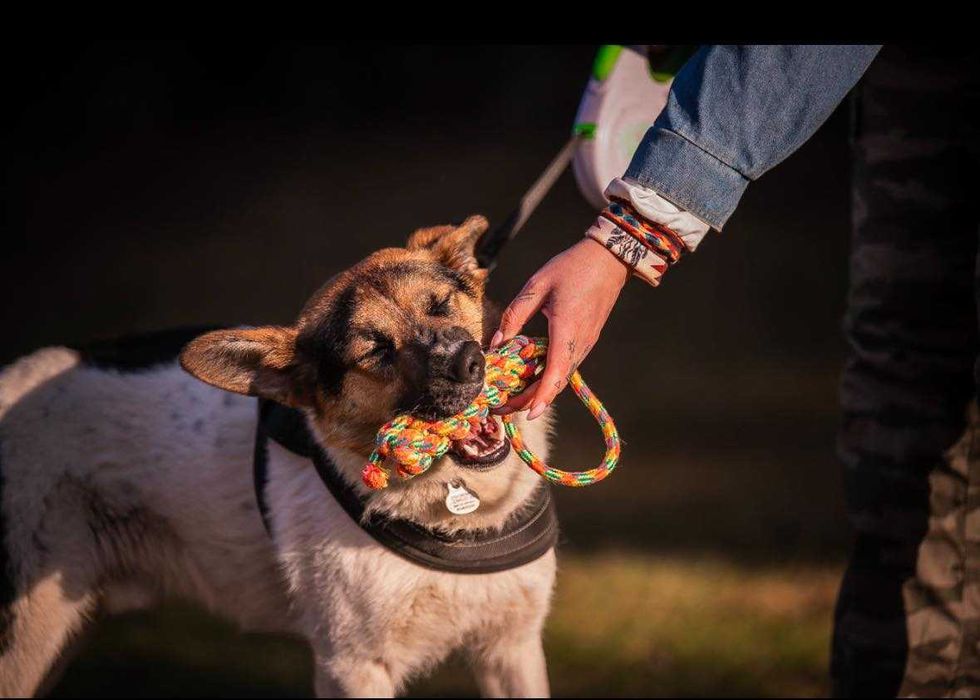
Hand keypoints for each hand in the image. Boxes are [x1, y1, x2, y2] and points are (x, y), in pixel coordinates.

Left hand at [490, 237, 629, 418]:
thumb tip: (497, 344)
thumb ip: (515, 315)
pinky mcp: (587, 340)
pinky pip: (566, 365)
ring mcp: (586, 343)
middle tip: (502, 407)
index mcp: (567, 329)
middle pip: (556, 382)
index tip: (529, 414)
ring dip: (538, 390)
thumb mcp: (536, 286)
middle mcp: (580, 342)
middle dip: (530, 400)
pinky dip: (548, 377)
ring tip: (511, 397)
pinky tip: (529, 377)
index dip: (542, 396)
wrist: (608, 259)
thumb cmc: (571, 268)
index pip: (555, 372)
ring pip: (562, 376)